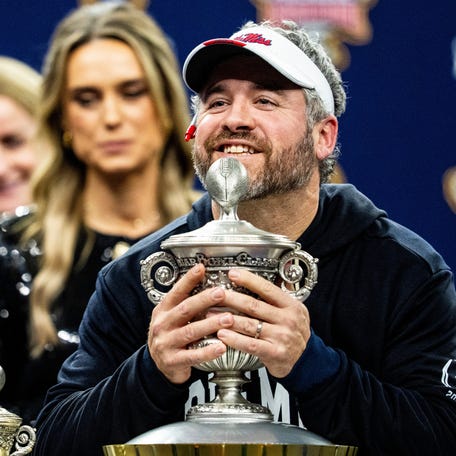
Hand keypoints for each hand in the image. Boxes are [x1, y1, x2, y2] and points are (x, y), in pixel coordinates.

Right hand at [147, 264, 233, 383]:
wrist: (158, 365)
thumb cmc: (171, 335)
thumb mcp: (172, 316)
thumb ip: (186, 301)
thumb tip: (204, 278)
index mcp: (163, 310)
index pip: (176, 292)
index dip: (188, 280)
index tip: (201, 268)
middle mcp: (162, 324)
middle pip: (185, 309)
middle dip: (204, 300)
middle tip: (221, 293)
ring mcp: (166, 343)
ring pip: (190, 332)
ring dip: (210, 324)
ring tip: (228, 319)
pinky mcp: (172, 361)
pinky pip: (192, 356)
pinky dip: (208, 352)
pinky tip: (221, 347)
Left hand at [216, 268, 310, 377]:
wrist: (305, 359)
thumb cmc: (294, 332)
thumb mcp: (293, 311)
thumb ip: (277, 297)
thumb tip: (258, 279)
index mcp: (291, 305)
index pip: (267, 289)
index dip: (248, 280)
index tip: (232, 273)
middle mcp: (287, 319)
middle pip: (254, 305)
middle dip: (231, 298)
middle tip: (215, 294)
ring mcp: (281, 336)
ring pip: (249, 324)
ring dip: (227, 319)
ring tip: (211, 315)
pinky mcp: (274, 353)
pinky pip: (250, 344)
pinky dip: (234, 339)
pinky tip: (222, 335)